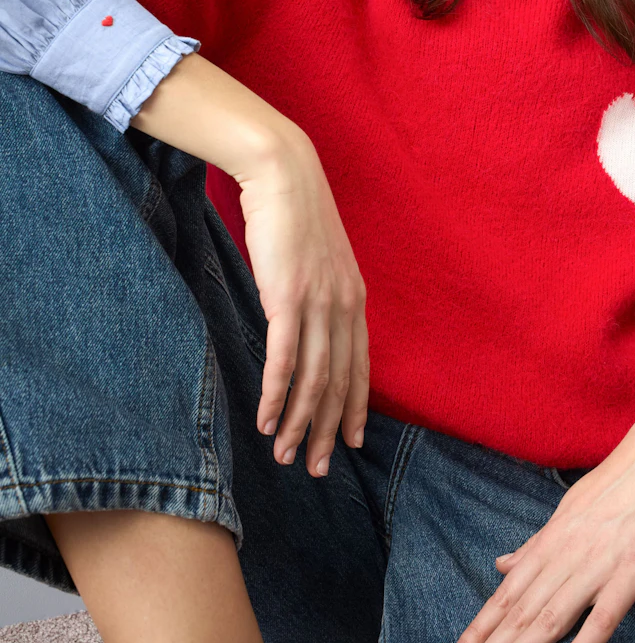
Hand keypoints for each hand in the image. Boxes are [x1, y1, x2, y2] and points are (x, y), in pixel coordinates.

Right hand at [234, 129, 369, 478]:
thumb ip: (319, 294)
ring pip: (314, 379)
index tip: (351, 441)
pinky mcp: (287, 298)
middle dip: (328, 430)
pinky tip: (267, 421)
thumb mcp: (318, 260)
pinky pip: (284, 359)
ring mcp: (318, 303)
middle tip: (317, 468)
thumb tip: (305, 321)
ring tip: (287, 455)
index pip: (359, 366)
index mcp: (353, 299)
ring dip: (299, 423)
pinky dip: (277, 395)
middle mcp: (343, 306)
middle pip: (339, 383)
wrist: (283, 174)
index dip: (355, 408)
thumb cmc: (295, 215)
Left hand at [448, 413, 634, 642]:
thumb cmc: (614, 486)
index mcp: (550, 541)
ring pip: (550, 617)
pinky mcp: (630, 575)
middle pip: (521, 610)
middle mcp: (566, 555)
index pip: (507, 592)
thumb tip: (501, 564)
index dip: (480, 627)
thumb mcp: (566, 511)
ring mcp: (597, 566)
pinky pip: (601, 618)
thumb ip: (535, 544)